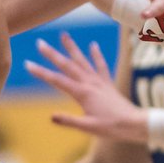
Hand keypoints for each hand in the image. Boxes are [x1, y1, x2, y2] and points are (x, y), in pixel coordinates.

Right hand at [27, 34, 148, 143]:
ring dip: (72, 48)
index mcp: (83, 93)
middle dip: (52, 54)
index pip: (57, 80)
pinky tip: (92, 45)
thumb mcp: (88, 128)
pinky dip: (96, 55)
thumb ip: (69, 121)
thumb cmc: (112, 127)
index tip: (27, 64)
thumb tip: (50, 116)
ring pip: (82, 61)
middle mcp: (90, 83)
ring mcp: (99, 82)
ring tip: (63, 35)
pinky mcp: (107, 83)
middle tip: (39, 43)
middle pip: (67, 65)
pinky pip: (100, 66)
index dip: (41, 72)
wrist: (135, 123)